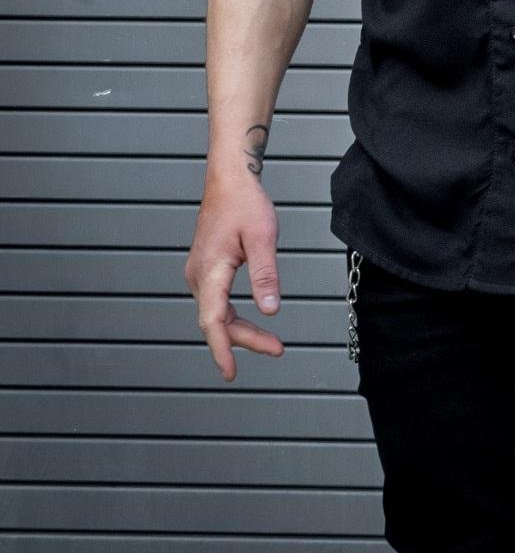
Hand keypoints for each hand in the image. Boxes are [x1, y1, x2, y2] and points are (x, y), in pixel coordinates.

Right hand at [184, 173, 284, 381]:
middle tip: (278, 349)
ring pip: (217, 314)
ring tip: (272, 343)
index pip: (213, 321)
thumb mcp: (263, 237)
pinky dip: (233, 317)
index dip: (222, 349)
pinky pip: (217, 303)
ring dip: (241, 330)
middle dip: (245, 341)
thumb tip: (270, 311)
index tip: (230, 373)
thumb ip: (266, 275)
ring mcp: (200, 273)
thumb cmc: (245, 203)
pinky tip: (252, 322)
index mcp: (210, 270)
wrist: (229, 179)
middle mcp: (198, 276)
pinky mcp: (206, 270)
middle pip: (217, 322)